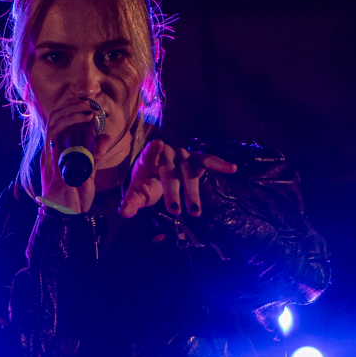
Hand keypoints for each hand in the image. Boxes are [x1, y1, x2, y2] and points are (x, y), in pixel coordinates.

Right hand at [37, 89, 106, 214]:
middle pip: (54, 118)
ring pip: (53, 124)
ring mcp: (50, 158)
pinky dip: (69, 128)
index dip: (70, 108)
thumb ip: (95, 154)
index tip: (86, 102)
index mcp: (56, 151)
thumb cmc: (74, 197)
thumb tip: (105, 137)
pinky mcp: (53, 165)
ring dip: (71, 113)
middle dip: (71, 105)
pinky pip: (55, 141)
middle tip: (89, 102)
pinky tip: (83, 121)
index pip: (57, 122)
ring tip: (87, 109)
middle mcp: (50, 152)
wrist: (66, 217)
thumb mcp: (89, 171)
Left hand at [119, 141, 237, 218]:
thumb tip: (124, 212)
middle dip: (173, 191)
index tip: (158, 144)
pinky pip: (208, 161)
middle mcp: (167, 154)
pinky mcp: (196, 160)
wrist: (156, 175)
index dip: (153, 150)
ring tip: (195, 212)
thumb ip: (131, 202)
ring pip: (189, 172)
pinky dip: (219, 164)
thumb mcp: (137, 192)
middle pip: (170, 171)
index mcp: (148, 160)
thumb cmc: (146, 183)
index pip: (149, 154)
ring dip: (192, 192)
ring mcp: (183, 156)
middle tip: (174, 211)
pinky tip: (232, 169)